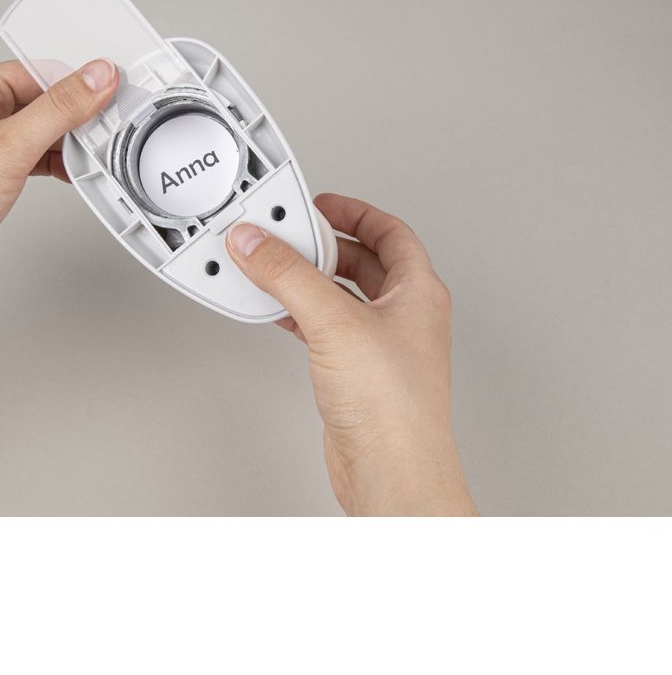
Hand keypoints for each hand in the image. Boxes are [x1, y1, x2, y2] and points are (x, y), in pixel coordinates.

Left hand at [0, 58, 118, 303]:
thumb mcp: (10, 147)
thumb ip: (59, 109)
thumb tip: (96, 76)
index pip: (43, 71)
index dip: (82, 86)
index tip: (115, 101)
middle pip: (44, 100)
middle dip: (76, 120)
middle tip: (106, 138)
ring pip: (39, 130)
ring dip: (66, 145)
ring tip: (88, 161)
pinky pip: (29, 155)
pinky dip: (52, 164)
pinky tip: (69, 175)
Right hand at [226, 194, 475, 515]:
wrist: (391, 471)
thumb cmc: (395, 407)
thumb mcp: (334, 321)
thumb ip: (288, 276)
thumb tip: (258, 243)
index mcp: (417, 291)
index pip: (389, 231)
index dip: (354, 211)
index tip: (319, 203)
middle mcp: (402, 315)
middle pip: (360, 261)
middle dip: (323, 245)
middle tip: (288, 234)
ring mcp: (379, 345)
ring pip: (339, 295)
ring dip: (307, 280)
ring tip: (274, 268)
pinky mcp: (354, 372)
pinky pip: (323, 327)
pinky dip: (298, 313)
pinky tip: (275, 312)